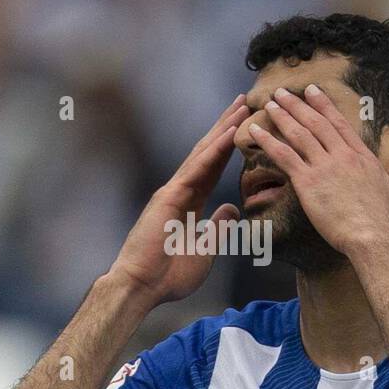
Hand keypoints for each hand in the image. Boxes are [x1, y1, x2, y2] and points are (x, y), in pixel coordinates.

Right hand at [106, 95, 247, 306]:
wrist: (142, 287)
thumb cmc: (168, 275)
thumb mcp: (205, 250)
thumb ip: (218, 227)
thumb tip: (232, 208)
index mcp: (188, 203)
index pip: (214, 169)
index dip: (229, 148)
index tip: (245, 128)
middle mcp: (180, 191)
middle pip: (208, 152)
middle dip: (227, 126)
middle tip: (245, 101)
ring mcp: (173, 191)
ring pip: (203, 153)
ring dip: (224, 129)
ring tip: (241, 106)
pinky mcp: (169, 197)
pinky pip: (197, 169)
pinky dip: (214, 150)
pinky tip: (230, 133)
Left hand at [250, 85, 388, 254]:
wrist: (372, 237)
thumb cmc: (386, 223)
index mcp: (362, 157)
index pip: (340, 124)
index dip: (324, 106)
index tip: (313, 92)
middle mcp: (342, 156)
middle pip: (316, 123)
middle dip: (298, 105)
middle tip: (283, 93)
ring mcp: (324, 166)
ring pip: (299, 134)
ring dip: (282, 116)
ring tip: (269, 104)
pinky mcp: (308, 182)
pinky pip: (284, 156)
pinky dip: (268, 141)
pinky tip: (255, 131)